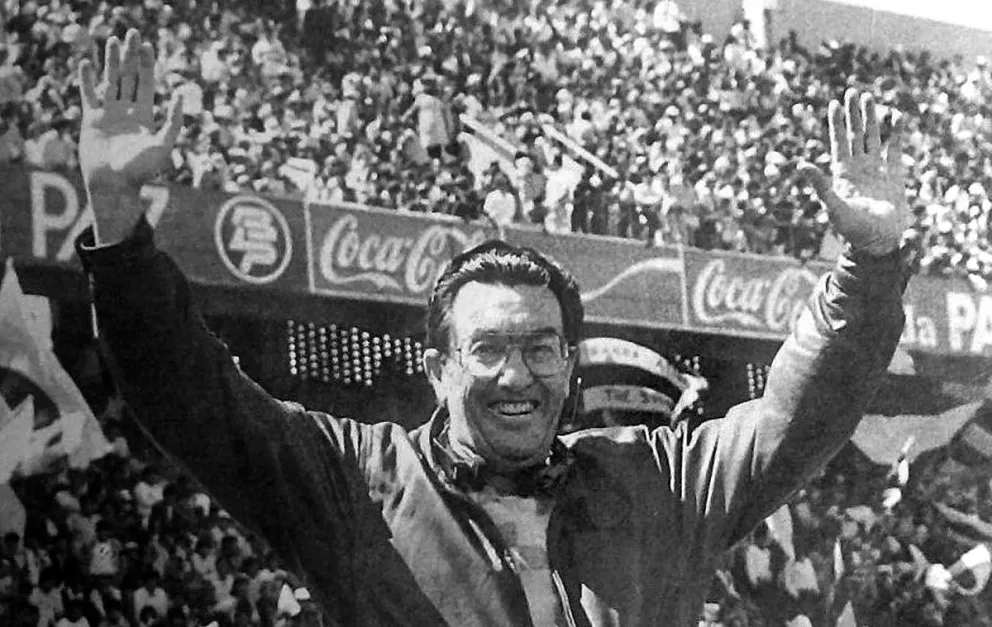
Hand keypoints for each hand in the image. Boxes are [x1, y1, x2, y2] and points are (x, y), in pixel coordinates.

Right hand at [78, 29, 182, 242]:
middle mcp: (127, 112)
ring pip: (110, 80)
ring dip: (111, 60)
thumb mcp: (164, 144)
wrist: (114, 184)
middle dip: (130, 56)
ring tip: (112, 40)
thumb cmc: (141, 170)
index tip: (147, 45)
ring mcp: (108, 114)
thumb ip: (173, 121)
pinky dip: (87, 79)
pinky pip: (88, 95)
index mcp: (145, 116)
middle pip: (129, 77)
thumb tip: (177, 94)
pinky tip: (86, 63)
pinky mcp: (90, 120)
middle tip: (132, 33)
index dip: (146, 64)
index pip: (146, 83)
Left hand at [798, 88, 907, 255]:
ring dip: (871, 119)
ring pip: (873, 138)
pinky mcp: (895, 176)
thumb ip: (819, 184)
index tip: (835, 103)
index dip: (837, 123)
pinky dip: (896, 133)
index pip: (839, 142)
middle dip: (854, 114)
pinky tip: (896, 117)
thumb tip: (801, 164)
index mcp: (842, 175)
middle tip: (853, 91)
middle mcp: (858, 169)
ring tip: (870, 98)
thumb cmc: (853, 229)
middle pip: (855, 135)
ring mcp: (876, 171)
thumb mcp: (833, 205)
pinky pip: (895, 150)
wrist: (879, 242)